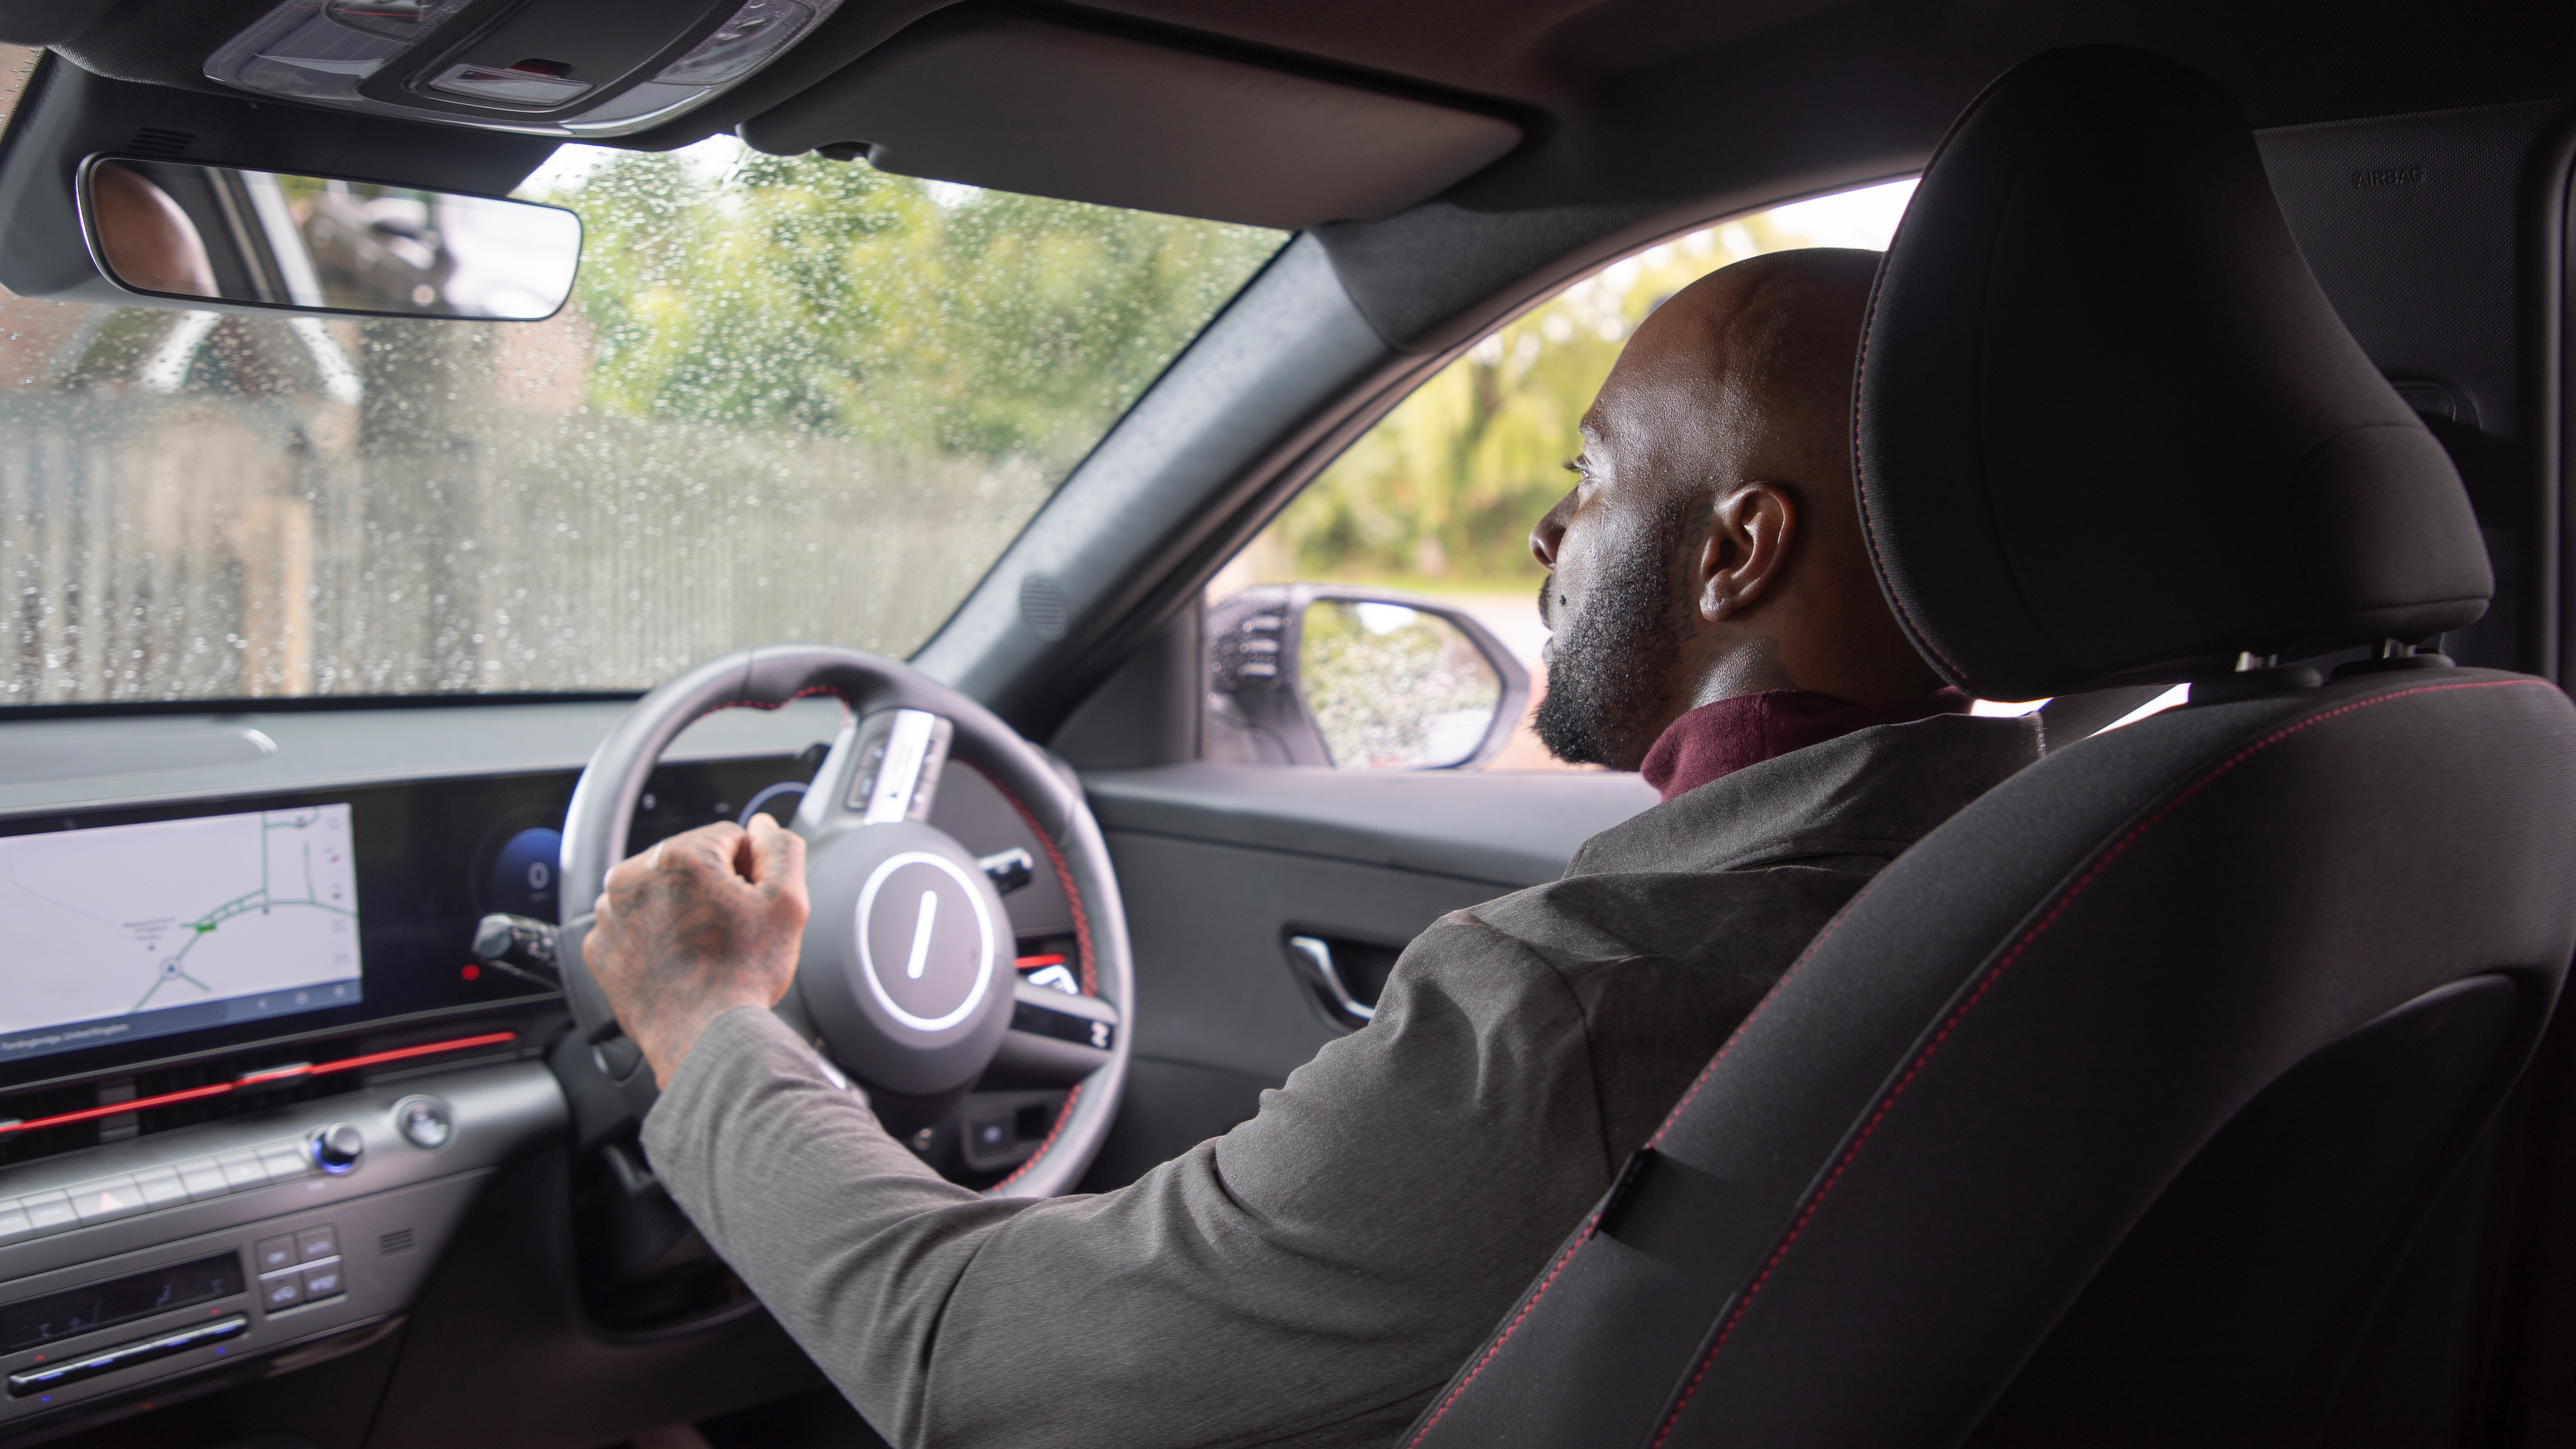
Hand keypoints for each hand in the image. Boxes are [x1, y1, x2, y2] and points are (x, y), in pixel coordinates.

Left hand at [589, 815, 808, 1086]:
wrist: (701, 1039)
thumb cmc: (743, 974)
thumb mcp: (788, 902)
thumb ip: (781, 849)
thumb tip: (762, 826)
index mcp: (679, 855)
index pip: (728, 838)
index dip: (751, 872)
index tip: (750, 907)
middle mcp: (632, 876)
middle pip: (689, 864)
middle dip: (713, 889)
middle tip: (730, 932)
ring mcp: (609, 913)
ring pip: (659, 893)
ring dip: (681, 910)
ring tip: (704, 950)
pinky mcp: (598, 946)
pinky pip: (633, 926)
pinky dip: (654, 938)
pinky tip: (678, 962)